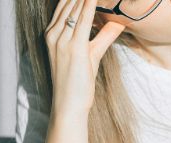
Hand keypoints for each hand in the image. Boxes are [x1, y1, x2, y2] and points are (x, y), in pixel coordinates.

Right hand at [44, 0, 125, 116]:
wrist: (69, 104)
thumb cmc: (78, 82)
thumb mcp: (92, 54)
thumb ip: (103, 37)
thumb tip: (117, 24)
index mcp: (52, 34)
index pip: (64, 6)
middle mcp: (53, 35)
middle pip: (67, 4)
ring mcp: (61, 41)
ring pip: (74, 9)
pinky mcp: (73, 48)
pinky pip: (81, 21)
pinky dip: (89, 7)